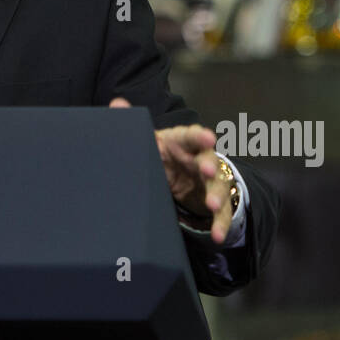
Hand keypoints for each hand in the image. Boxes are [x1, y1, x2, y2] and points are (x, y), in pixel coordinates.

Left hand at [110, 96, 234, 243]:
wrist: (176, 177)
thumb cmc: (161, 154)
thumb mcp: (148, 141)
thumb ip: (133, 124)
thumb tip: (118, 103)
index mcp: (182, 142)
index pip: (192, 135)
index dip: (200, 136)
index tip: (208, 137)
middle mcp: (200, 159)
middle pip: (210, 159)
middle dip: (210, 164)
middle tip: (209, 171)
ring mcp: (210, 182)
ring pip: (219, 187)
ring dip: (217, 196)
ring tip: (212, 206)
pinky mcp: (215, 204)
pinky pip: (221, 215)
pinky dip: (220, 226)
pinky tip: (217, 237)